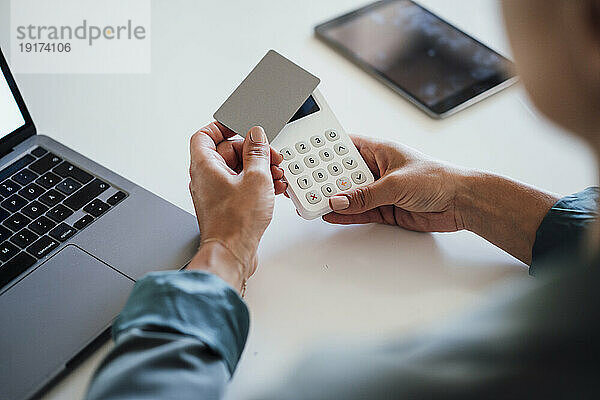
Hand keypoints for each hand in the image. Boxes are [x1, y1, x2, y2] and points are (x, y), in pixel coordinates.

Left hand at [187, 122, 285, 290]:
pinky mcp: (226, 206)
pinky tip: (274, 189)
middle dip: (252, 152)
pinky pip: (241, 186)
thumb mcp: (256, 178)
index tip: (239, 125)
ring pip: (237, 170)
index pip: (204, 134)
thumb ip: (257, 152)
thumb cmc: (235, 222)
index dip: (221, 126)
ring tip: (276, 174)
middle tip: (271, 156)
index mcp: (205, 165)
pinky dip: (257, 184)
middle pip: (227, 152)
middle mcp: (206, 178)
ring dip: (259, 169)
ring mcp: (215, 193)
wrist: (232, 253)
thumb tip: (256, 136)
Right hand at [323, 135, 558, 264]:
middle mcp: (378, 169)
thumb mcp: (395, 184)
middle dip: (324, 180)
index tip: (305, 156)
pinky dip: (345, 214)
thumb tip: (339, 200)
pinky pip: (359, 212)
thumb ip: (365, 195)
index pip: (345, 147)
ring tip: (311, 202)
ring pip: (350, 195)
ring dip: (333, 199)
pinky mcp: (385, 209)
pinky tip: (330, 214)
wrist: (463, 203)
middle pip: (343, 174)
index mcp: (379, 150)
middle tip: (303, 185)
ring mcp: (380, 190)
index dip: (325, 151)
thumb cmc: (439, 179)